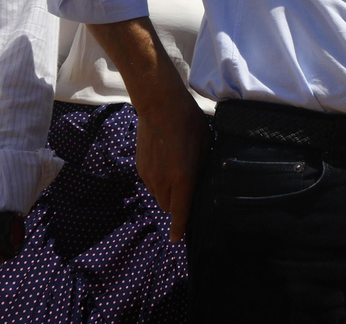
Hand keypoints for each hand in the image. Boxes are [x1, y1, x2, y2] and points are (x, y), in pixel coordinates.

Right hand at [136, 94, 209, 241]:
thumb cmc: (189, 122)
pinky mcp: (139, 168)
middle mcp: (163, 182)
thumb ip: (202, 167)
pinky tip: (165, 163)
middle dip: (177, 206)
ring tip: (176, 173)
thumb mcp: (205, 145)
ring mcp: (148, 176)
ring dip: (167, 193)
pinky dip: (158, 181)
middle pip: (169, 207)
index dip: (179, 228)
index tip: (176, 239)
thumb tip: (201, 180)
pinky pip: (150, 184)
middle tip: (187, 189)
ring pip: (158, 196)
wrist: (160, 106)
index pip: (180, 213)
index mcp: (182, 179)